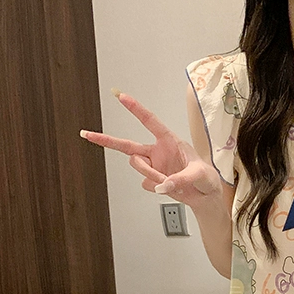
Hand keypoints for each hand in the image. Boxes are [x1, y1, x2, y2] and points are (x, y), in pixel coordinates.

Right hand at [80, 91, 221, 205]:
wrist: (206, 197)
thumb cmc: (206, 178)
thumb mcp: (199, 175)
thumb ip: (181, 179)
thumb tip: (163, 185)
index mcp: (170, 141)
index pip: (150, 121)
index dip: (135, 109)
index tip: (121, 96)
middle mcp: (158, 151)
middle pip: (128, 145)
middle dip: (107, 140)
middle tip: (87, 134)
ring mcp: (154, 166)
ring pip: (138, 166)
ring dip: (150, 174)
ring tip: (168, 182)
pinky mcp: (153, 180)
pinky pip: (146, 183)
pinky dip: (156, 187)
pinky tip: (168, 187)